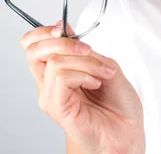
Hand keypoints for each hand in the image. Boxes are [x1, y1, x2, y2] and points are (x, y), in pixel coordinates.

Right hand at [21, 20, 144, 153]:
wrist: (127, 132)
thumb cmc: (118, 105)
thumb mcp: (104, 65)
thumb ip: (84, 50)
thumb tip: (66, 30)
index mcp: (57, 72)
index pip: (32, 45)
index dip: (45, 31)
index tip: (64, 28)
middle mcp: (49, 85)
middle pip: (33, 50)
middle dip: (62, 41)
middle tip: (87, 49)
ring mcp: (51, 97)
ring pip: (54, 61)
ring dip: (86, 62)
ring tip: (102, 74)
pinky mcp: (58, 108)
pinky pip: (61, 78)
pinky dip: (83, 74)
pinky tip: (94, 84)